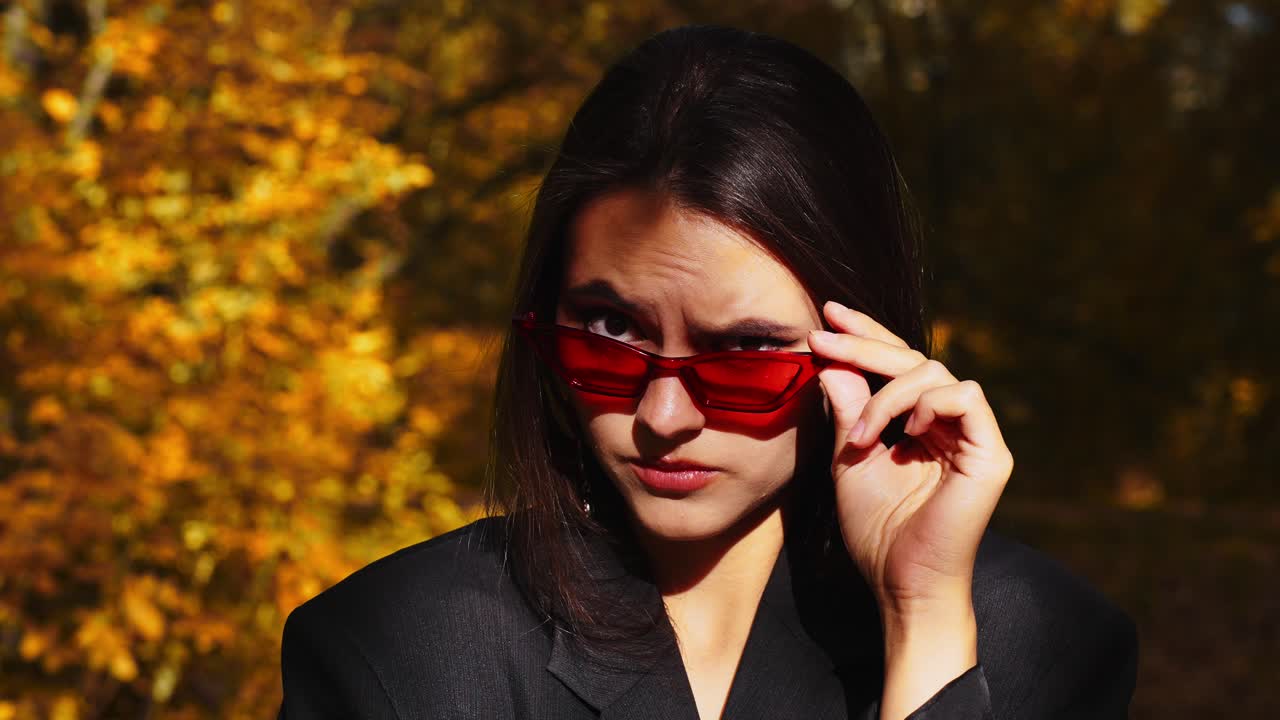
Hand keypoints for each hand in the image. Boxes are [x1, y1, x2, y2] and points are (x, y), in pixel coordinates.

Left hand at [806, 300, 1013, 613]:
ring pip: (935, 373)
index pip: (898, 364)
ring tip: (860, 433)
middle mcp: (951, 424)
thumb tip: (831, 363)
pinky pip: (966, 397)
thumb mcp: (849, 460)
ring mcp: (975, 437)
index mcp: (922, 424)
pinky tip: (904, 431)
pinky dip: (928, 404)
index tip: (826, 318)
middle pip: (915, 358)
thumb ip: (846, 410)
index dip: (866, 336)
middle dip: (865, 344)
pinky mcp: (989, 454)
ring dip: (887, 393)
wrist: (900, 584)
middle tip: (823, 338)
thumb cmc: (876, 532)